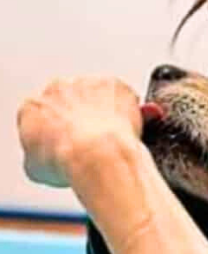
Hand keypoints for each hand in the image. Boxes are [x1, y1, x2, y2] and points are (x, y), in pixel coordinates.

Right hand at [17, 77, 142, 188]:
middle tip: (90, 140)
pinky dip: (126, 108)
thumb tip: (45, 160)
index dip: (55, 130)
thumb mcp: (36, 168)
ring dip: (103, 110)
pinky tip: (127, 128)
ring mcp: (86, 85)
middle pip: (68, 100)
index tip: (65, 142)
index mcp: (33, 107)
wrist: (96, 154)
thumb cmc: (68, 159)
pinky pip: (122, 95)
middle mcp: (57, 90)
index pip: (41, 115)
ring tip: (111, 136)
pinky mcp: (114, 85)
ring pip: (96, 95)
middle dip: (78, 116)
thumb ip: (38, 154)